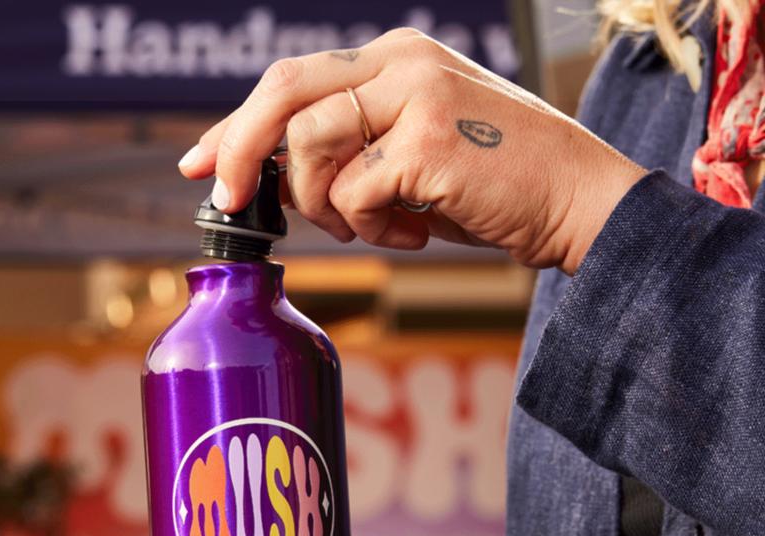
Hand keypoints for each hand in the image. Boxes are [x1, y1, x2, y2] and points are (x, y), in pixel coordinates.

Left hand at [178, 29, 645, 274]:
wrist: (576, 201)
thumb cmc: (490, 186)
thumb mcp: (409, 160)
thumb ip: (348, 155)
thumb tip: (273, 181)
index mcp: (393, 59)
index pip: (291, 80)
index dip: (236, 124)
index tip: (200, 162)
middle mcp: (401, 62)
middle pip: (283, 91)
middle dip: (239, 150)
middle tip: (225, 200)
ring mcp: (417, 94)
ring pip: (311, 148)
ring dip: (326, 207)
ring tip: (371, 228)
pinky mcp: (429, 140)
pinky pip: (354, 194)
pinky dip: (372, 230)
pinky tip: (412, 235)